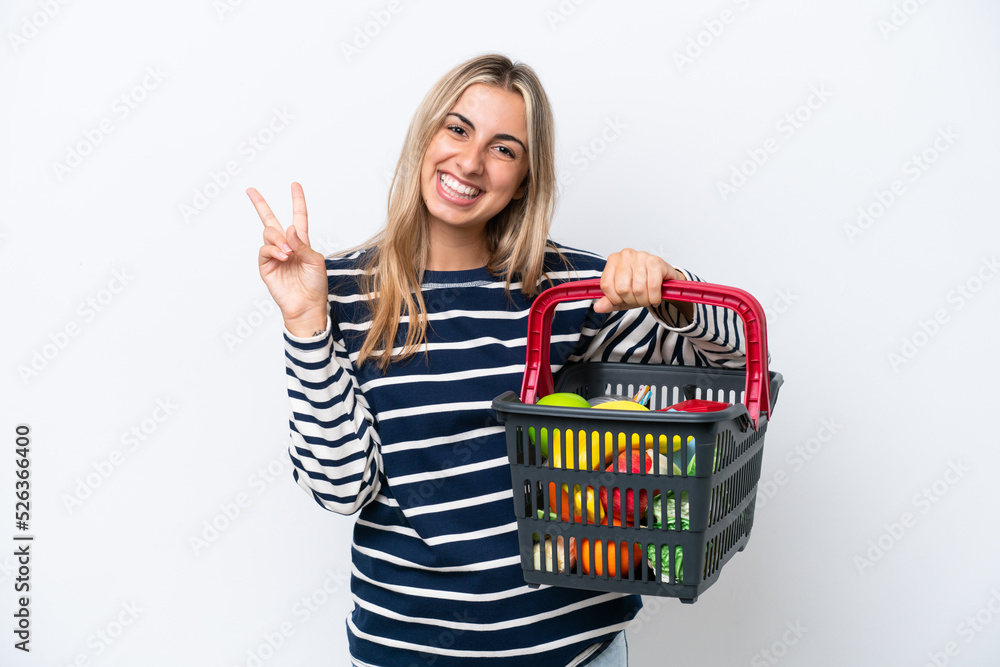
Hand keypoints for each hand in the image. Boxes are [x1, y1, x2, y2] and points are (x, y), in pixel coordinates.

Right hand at [247, 182, 328, 335]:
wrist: (307, 305)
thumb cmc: (315, 285)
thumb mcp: (315, 261)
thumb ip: (302, 244)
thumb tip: (288, 228)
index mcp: (301, 242)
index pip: (298, 217)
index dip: (297, 200)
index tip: (295, 185)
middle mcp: (286, 246)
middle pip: (270, 220)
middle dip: (260, 204)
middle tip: (250, 190)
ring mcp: (274, 255)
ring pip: (269, 233)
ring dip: (278, 239)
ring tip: (288, 253)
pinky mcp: (266, 266)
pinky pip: (264, 249)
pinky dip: (273, 250)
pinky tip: (283, 256)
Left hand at [594, 248, 691, 319]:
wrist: (664, 279)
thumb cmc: (641, 284)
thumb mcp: (621, 295)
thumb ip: (609, 302)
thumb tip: (597, 307)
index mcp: (613, 260)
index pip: (606, 286)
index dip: (615, 299)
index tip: (623, 300)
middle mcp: (625, 255)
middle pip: (622, 289)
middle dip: (631, 300)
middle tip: (638, 300)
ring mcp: (641, 256)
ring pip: (638, 289)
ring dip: (644, 300)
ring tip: (647, 298)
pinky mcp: (656, 261)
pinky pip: (652, 287)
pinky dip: (654, 297)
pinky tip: (655, 297)